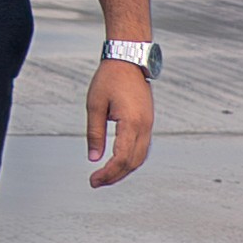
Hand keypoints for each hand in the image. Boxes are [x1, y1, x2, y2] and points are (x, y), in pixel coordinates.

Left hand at [82, 52, 155, 189]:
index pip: (121, 159)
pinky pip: (143, 148)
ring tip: (106, 175)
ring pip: (141, 157)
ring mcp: (149, 125)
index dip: (108, 173)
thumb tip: (94, 158)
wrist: (128, 60)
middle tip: (96, 182)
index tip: (94, 180)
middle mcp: (144, 126)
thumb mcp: (95, 105)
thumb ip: (95, 134)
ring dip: (124, 170)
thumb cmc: (110, 78)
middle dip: (115, 176)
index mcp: (131, 123)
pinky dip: (131, 159)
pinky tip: (118, 162)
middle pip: (133, 163)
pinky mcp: (148, 122)